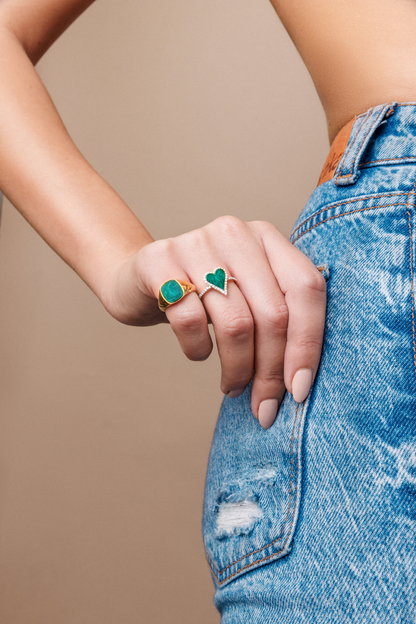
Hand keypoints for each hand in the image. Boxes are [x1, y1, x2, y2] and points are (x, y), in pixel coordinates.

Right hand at [104, 216, 326, 428]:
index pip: (306, 288)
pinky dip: (199, 350)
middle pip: (273, 313)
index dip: (308, 344)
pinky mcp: (159, 261)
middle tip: (263, 405)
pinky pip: (191, 321)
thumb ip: (279, 317)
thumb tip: (302, 383)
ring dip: (238, 369)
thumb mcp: (246, 295)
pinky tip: (200, 353)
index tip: (300, 390)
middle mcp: (235, 233)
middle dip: (272, 371)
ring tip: (232, 386)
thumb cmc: (204, 296)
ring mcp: (195, 243)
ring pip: (236, 324)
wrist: (139, 278)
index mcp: (267, 237)